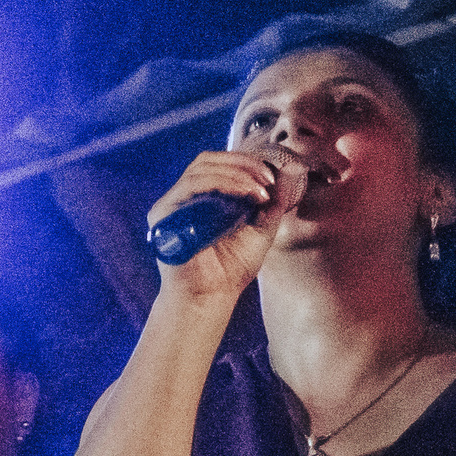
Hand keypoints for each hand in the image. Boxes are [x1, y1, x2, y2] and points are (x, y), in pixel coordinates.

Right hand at [146, 147, 314, 301]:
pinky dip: (220, 183)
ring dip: (235, 174)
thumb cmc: (232, 268)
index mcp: (201, 199)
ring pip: (200, 169)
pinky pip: (190, 186)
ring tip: (258, 191)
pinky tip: (243, 195)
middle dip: (242, 164)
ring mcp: (171, 206)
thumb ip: (274, 200)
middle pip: (207, 160)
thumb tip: (291, 168)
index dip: (246, 163)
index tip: (272, 179)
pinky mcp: (163, 215)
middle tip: (267, 180)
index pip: (218, 164)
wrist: (211, 295)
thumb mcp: (262, 226)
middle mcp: (183, 199)